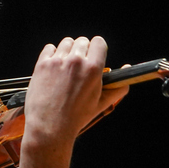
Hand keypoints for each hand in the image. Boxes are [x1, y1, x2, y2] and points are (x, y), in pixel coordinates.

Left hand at [18, 37, 128, 167]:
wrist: (49, 126)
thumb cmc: (76, 117)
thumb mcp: (102, 104)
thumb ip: (118, 86)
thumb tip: (126, 70)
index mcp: (93, 68)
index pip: (98, 42)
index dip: (97, 48)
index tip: (94, 55)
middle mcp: (75, 61)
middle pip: (82, 41)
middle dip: (83, 50)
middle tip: (79, 65)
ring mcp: (57, 62)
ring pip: (66, 43)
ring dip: (68, 50)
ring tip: (66, 66)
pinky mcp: (41, 65)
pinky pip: (49, 48)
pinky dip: (52, 54)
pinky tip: (54, 66)